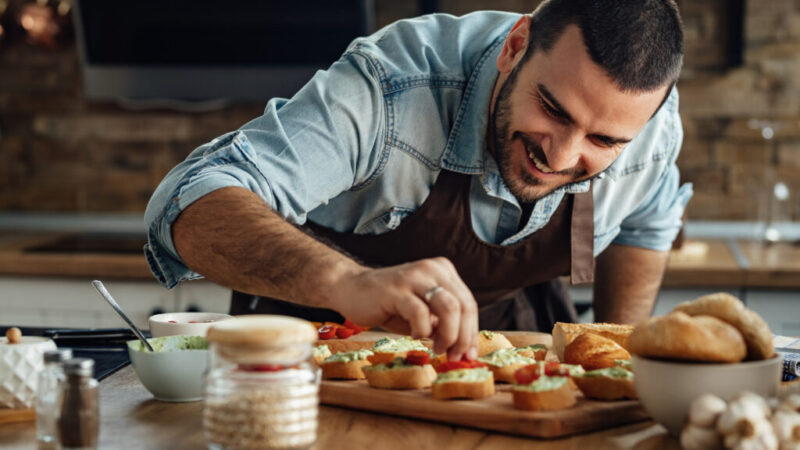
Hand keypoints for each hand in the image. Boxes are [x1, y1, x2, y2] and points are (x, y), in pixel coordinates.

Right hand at [330, 257, 478, 360]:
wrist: (350, 289)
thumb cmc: (389, 305)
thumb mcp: (422, 313)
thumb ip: (442, 324)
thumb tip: (464, 348)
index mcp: (442, 271)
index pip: (468, 303)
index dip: (471, 332)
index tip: (468, 354)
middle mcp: (432, 269)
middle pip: (463, 305)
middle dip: (463, 337)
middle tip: (454, 356)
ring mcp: (415, 277)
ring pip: (449, 307)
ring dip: (449, 335)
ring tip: (437, 349)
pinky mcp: (396, 289)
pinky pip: (421, 314)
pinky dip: (422, 331)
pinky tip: (414, 336)